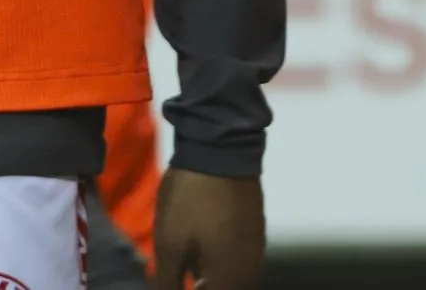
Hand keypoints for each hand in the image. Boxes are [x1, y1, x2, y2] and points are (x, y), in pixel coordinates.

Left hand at [156, 169, 263, 289]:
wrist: (220, 148)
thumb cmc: (190, 201)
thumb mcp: (169, 246)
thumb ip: (168, 284)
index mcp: (231, 278)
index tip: (175, 282)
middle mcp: (251, 269)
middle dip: (204, 285)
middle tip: (182, 276)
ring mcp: (257, 248)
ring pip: (235, 279)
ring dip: (214, 278)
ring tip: (189, 267)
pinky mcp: (256, 229)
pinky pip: (241, 261)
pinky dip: (222, 264)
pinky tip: (203, 251)